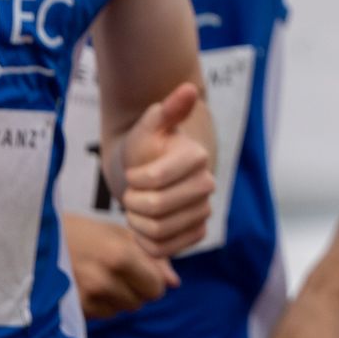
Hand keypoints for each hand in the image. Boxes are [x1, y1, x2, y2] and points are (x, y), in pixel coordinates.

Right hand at [63, 214, 178, 319]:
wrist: (38, 241)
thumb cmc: (85, 232)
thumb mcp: (120, 234)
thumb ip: (153, 258)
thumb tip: (175, 283)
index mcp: (120, 256)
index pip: (156, 288)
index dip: (154, 279)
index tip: (144, 269)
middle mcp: (104, 280)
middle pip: (141, 302)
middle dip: (138, 289)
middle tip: (121, 271)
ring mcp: (86, 298)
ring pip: (122, 310)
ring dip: (119, 298)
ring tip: (102, 276)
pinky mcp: (72, 309)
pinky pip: (102, 315)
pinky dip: (102, 304)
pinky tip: (89, 285)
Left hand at [118, 81, 214, 255]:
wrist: (146, 172)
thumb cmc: (145, 147)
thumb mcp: (148, 126)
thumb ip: (167, 109)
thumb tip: (189, 88)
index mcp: (197, 157)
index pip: (156, 179)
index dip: (135, 179)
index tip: (133, 172)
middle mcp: (207, 185)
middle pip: (158, 208)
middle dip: (134, 202)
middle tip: (131, 193)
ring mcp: (203, 211)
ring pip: (160, 231)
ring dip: (137, 222)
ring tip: (136, 209)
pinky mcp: (196, 233)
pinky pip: (166, 249)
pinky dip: (147, 242)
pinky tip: (143, 226)